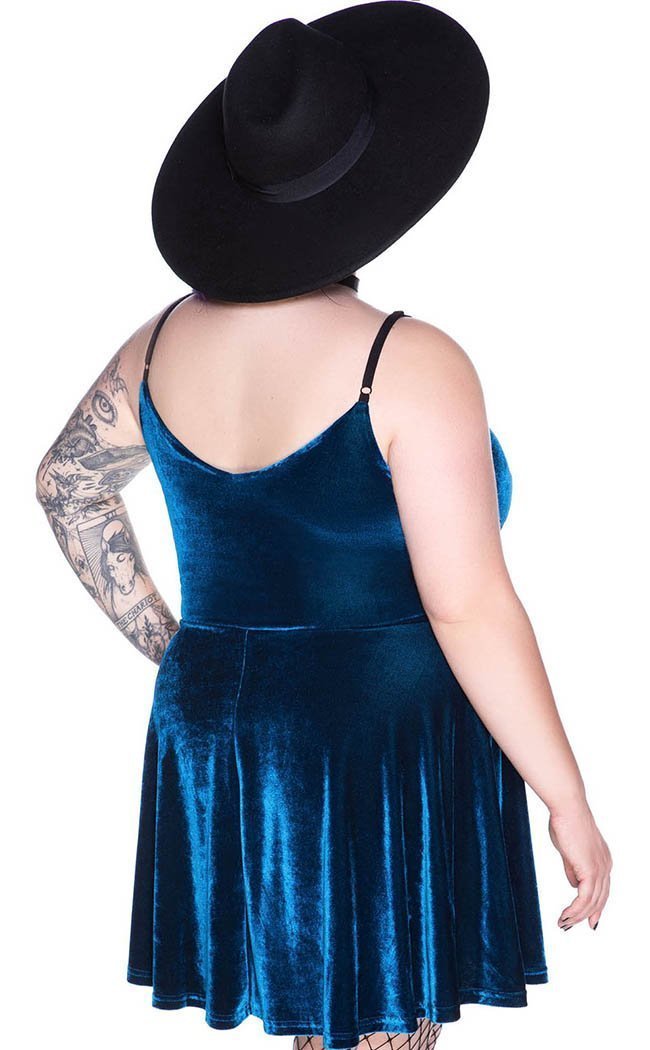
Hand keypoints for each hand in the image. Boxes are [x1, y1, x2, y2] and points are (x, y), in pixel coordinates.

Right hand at [548, 802, 612, 930]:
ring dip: (576, 916)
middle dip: (584, 916)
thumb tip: (573, 884)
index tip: (589, 921)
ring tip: (562, 922)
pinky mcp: (590, 870)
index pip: (602, 890)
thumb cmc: (566, 822)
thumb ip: (573, 868)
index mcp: (603, 860)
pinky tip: (565, 915)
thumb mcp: (569, 850)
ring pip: (591, 902)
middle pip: (599, 900)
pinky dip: (575, 910)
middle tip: (568, 925)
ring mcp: (599, 869)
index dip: (596, 907)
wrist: (567, 808)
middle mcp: (605, 866)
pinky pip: (584, 898)